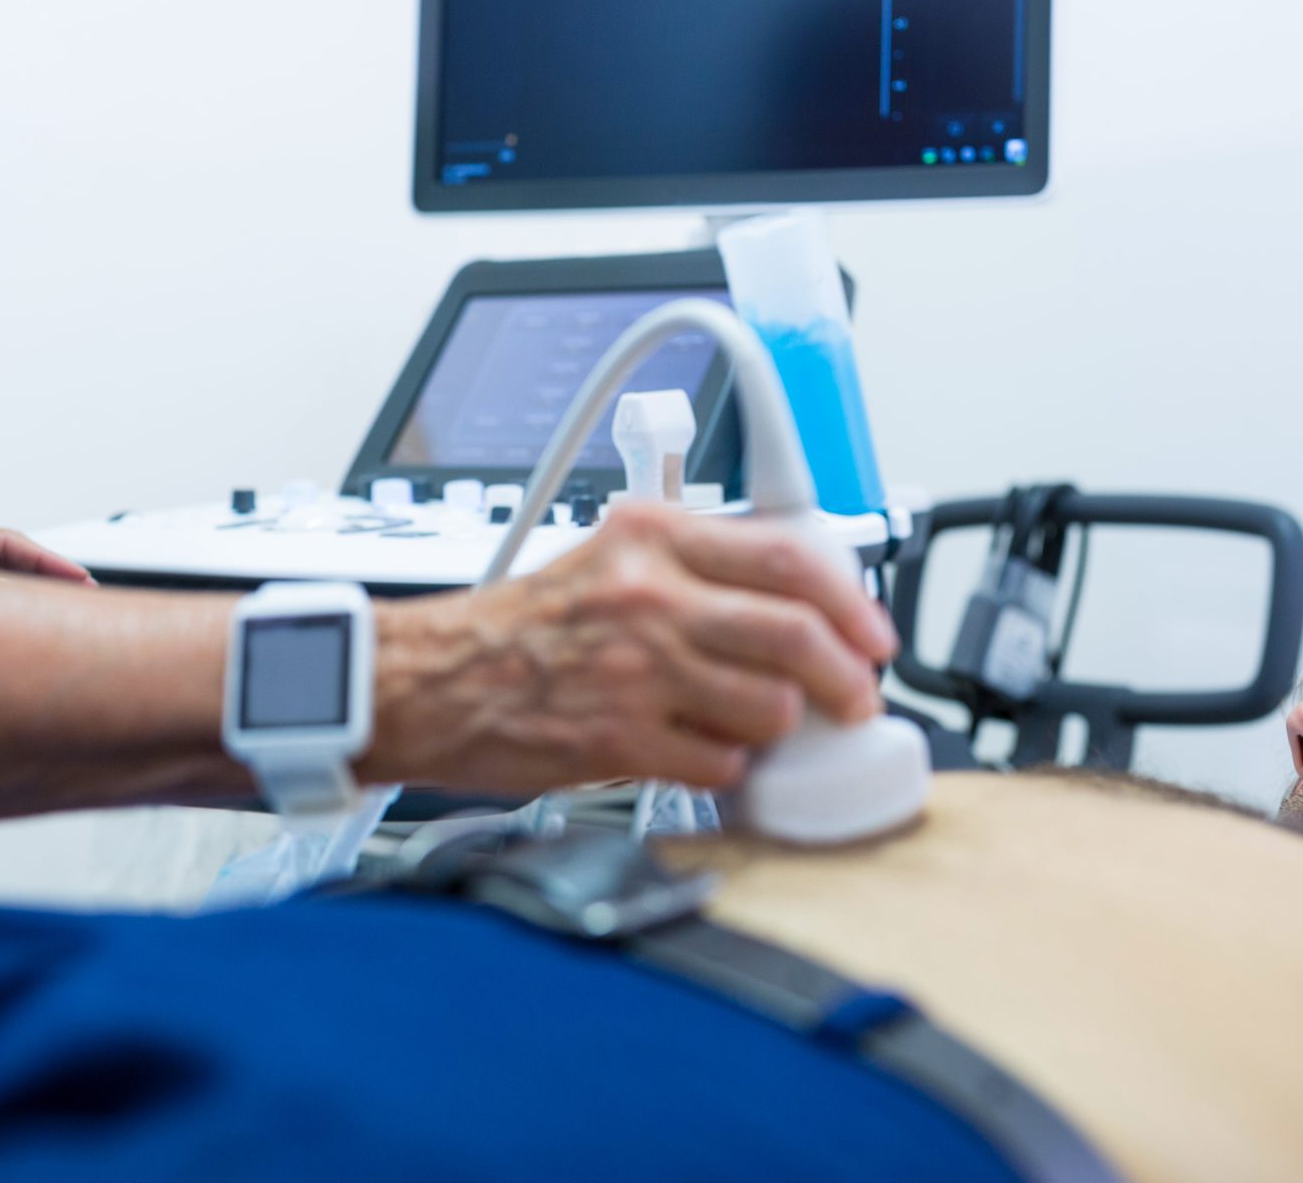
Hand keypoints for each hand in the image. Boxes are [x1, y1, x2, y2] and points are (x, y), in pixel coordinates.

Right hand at [364, 502, 897, 795]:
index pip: (788, 556)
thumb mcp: (609, 557)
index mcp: (652, 535)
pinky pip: (722, 764)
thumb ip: (694, 568)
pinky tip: (697, 753)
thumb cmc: (519, 628)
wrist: (431, 679)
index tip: (871, 634)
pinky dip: (726, 768)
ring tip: (751, 726)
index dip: (850, 602)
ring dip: (776, 728)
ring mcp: (637, 669)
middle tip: (855, 699)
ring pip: (770, 707)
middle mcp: (649, 594)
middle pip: (797, 635)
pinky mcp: (621, 739)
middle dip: (847, 679)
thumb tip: (793, 603)